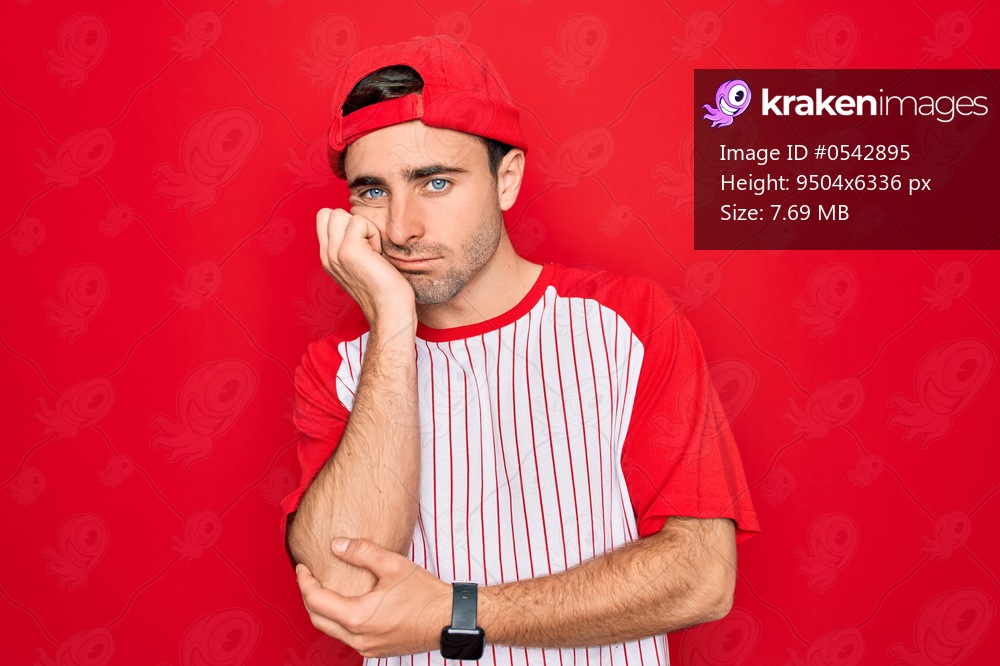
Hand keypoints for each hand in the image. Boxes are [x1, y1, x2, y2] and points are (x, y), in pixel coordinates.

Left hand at [296, 538, 451, 657]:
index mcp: (358, 617)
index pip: (316, 600)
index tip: (302, 568)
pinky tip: (346, 605)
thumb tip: (336, 545)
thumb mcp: (393, 564)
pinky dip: (339, 621)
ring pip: (331, 631)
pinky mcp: (376, 649)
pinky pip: (347, 637)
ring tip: (324, 589)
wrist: (448, 618)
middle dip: (308, 597)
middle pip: (318, 619)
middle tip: (307, 578)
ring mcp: (367, 647)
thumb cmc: (425, 595)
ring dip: (323, 610)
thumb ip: (361, 552)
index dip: (304, 582)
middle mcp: (359, 638)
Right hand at [316, 208, 415, 328]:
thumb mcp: (360, 262)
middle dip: (353, 224)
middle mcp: (326, 255)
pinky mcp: (348, 251)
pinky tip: (377, 254)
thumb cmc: (385, 287)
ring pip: (341, 214)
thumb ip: (350, 243)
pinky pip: (359, 221)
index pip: (324, 218)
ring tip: (372, 252)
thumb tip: (357, 222)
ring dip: (363, 228)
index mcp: (328, 258)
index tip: (363, 246)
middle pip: (330, 213)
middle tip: (368, 248)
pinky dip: (373, 233)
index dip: (346, 224)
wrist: (390, 309)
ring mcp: (334, 253)